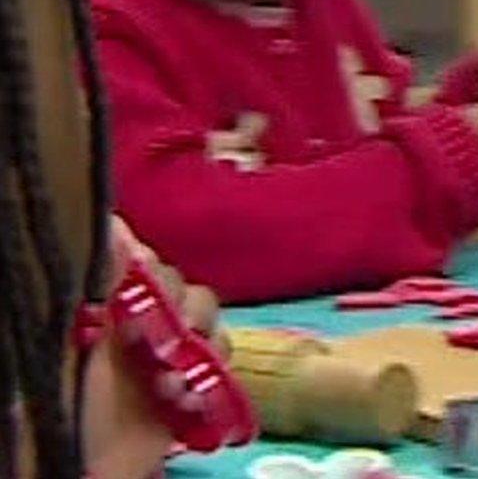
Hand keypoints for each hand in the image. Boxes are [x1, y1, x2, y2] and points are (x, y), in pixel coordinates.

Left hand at [81, 218, 222, 478]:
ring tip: (168, 381)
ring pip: (210, 325)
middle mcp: (138, 321)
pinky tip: (184, 397)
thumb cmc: (60, 398)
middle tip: (158, 342)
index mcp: (106, 301)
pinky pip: (222, 364)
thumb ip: (96, 273)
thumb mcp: (69, 327)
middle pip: (186, 290)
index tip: (143, 288)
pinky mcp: (188, 387)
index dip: (154, 271)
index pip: (146, 262)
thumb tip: (114, 219)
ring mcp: (166, 356)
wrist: (74, 467)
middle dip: (182, 312)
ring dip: (200, 348)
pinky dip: (213, 376)